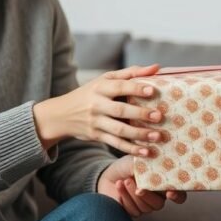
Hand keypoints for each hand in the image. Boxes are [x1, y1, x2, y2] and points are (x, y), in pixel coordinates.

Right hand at [32, 65, 165, 155]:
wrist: (62, 114)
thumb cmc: (91, 93)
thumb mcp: (105, 79)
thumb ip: (131, 73)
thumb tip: (157, 67)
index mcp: (100, 88)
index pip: (119, 87)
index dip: (135, 88)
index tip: (152, 90)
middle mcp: (96, 105)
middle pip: (120, 110)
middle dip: (140, 114)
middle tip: (159, 116)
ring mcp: (96, 122)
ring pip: (119, 130)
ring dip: (139, 135)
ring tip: (157, 136)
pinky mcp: (96, 136)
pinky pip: (115, 144)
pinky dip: (131, 149)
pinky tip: (146, 152)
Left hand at [97, 156, 186, 217]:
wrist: (109, 173)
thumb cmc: (128, 165)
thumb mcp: (139, 161)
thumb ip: (150, 165)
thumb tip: (158, 163)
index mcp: (164, 183)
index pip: (179, 194)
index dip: (177, 196)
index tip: (170, 192)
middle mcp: (157, 197)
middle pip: (159, 204)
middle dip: (148, 196)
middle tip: (139, 188)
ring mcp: (145, 205)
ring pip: (144, 208)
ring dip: (133, 194)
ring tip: (125, 180)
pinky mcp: (133, 211)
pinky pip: (132, 210)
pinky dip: (124, 196)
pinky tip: (118, 184)